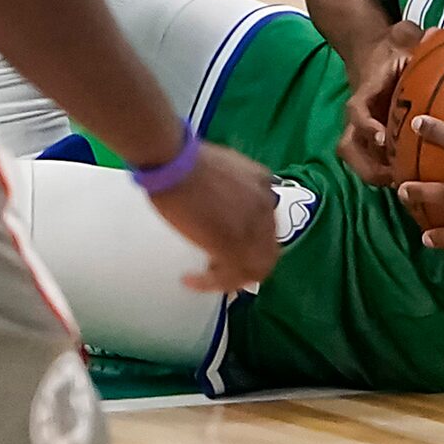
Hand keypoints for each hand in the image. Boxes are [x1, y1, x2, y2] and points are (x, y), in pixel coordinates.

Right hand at [148, 143, 280, 290]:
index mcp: (265, 187)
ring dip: (229, 279)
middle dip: (245, 266)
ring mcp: (251, 229)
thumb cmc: (188, 160)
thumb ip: (236, 185)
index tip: (228, 248)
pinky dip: (210, 284)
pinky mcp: (232, 247)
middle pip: (267, 253)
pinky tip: (191, 280)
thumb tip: (226, 203)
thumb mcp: (226, 166)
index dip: (251, 244)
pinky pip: (228, 276)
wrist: (175, 163)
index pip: (268, 228)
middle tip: (219, 270)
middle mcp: (265, 209)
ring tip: (205, 279)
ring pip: (252, 270)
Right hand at [337, 21, 421, 185]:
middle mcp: (358, 116)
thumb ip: (416, 38)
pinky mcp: (371, 138)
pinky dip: (387, 172)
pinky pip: (372, 160)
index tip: (383, 139)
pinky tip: (416, 181)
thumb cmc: (390, 48)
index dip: (367, 126)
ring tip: (405, 187)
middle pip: (349, 147)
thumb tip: (435, 33)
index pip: (357, 111)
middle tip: (396, 178)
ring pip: (356, 159)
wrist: (370, 52)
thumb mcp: (402, 38)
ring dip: (375, 175)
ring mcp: (362, 129)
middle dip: (368, 166)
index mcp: (365, 93)